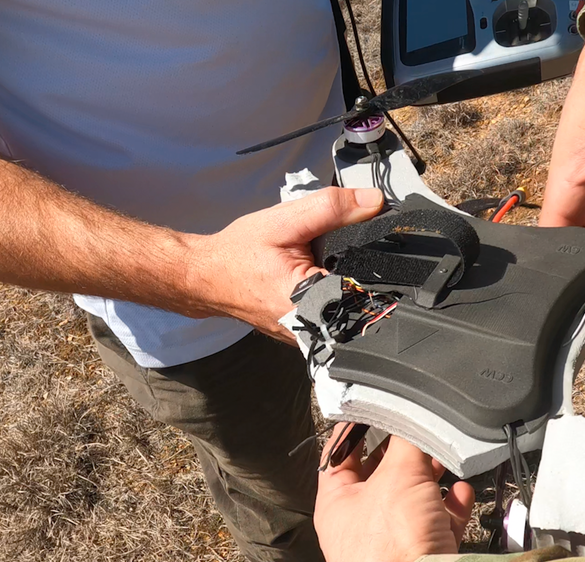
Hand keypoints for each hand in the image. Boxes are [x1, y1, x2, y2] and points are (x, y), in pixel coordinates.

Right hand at [188, 187, 383, 341]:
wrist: (207, 276)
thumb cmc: (237, 254)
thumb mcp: (283, 221)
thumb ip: (331, 209)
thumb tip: (373, 201)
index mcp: (309, 303)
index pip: (368, 287)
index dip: (377, 263)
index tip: (371, 246)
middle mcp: (311, 328)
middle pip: (362, 300)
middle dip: (361, 273)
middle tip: (331, 254)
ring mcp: (307, 336)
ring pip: (349, 310)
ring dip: (348, 286)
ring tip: (321, 266)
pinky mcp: (304, 334)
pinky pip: (333, 315)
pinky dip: (333, 295)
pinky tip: (317, 279)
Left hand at [314, 430, 474, 561]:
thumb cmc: (392, 546)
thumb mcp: (399, 475)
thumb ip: (407, 440)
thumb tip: (412, 416)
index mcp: (335, 505)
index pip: (338, 455)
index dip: (356, 428)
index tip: (375, 407)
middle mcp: (357, 528)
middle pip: (380, 477)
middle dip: (404, 454)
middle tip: (422, 431)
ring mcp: (389, 548)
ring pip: (411, 502)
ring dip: (431, 479)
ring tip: (448, 458)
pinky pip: (436, 527)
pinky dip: (450, 508)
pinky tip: (463, 493)